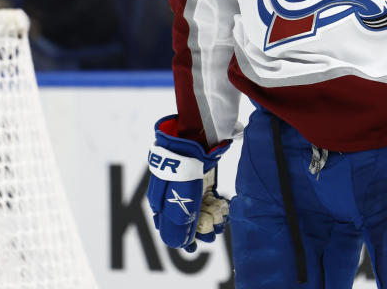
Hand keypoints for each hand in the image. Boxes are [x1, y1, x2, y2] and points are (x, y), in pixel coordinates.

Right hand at [146, 115, 230, 251]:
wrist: (194, 136)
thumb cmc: (182, 168)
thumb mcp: (178, 199)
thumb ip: (178, 222)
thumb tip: (179, 244)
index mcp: (161, 200)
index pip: (168, 225)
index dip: (181, 239)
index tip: (194, 248)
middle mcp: (173, 193)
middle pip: (186, 218)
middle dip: (200, 229)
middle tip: (213, 235)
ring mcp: (188, 185)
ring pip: (200, 208)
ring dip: (211, 218)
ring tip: (222, 224)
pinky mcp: (203, 177)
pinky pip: (209, 195)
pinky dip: (216, 204)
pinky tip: (225, 209)